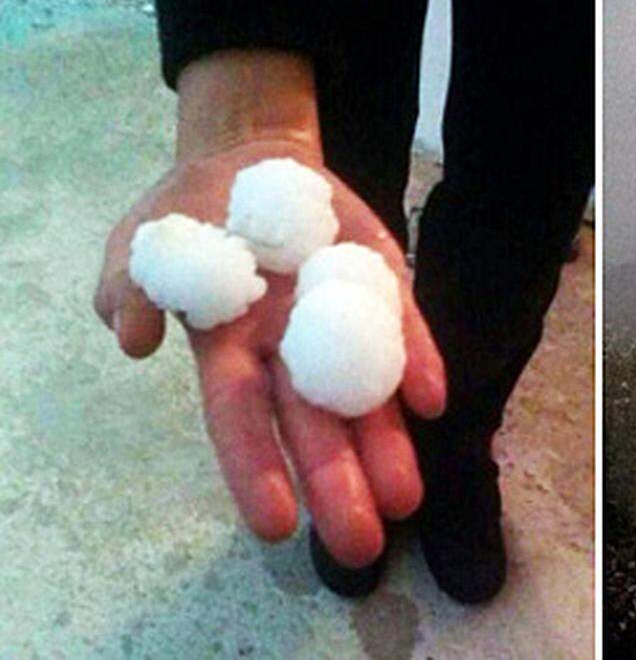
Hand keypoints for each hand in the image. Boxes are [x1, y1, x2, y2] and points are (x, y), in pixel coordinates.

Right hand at [91, 51, 445, 567]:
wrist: (250, 159)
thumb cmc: (189, 215)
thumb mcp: (145, 242)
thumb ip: (133, 286)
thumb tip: (132, 339)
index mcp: (228, 350)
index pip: (240, 418)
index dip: (256, 469)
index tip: (274, 527)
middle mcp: (288, 351)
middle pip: (313, 426)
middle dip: (336, 485)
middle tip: (363, 547)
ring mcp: (339, 322)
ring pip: (366, 395)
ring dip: (387, 447)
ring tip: (406, 502)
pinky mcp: (380, 287)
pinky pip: (403, 330)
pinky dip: (419, 364)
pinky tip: (433, 402)